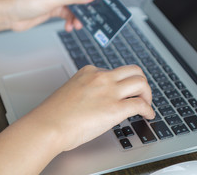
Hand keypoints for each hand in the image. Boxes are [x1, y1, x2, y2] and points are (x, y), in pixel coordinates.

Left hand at [0, 0, 96, 31]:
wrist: (6, 14)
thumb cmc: (23, 0)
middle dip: (89, 4)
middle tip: (96, 15)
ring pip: (78, 4)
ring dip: (81, 15)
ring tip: (79, 25)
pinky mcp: (55, 7)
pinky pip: (70, 13)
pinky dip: (72, 20)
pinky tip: (69, 26)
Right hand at [28, 65, 154, 150]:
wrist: (48, 125)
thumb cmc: (54, 114)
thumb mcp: (71, 91)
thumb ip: (87, 90)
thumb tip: (98, 99)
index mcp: (89, 72)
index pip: (114, 71)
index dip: (122, 83)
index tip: (124, 91)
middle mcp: (102, 77)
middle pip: (134, 70)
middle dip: (142, 82)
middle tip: (142, 93)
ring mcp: (109, 91)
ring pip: (141, 82)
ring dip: (148, 94)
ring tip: (146, 104)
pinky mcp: (115, 108)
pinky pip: (140, 105)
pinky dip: (148, 110)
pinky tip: (148, 115)